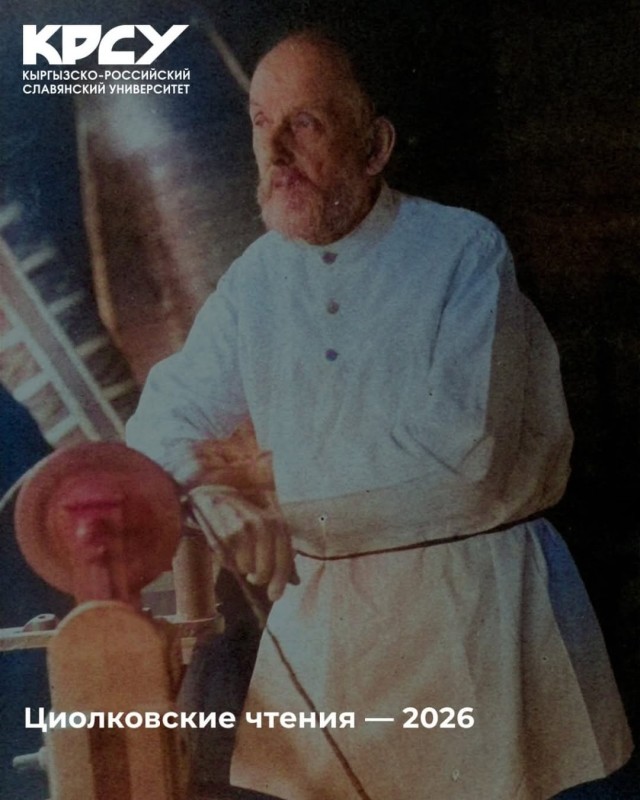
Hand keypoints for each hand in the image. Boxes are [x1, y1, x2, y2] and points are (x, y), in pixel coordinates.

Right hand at [187, 485, 292, 601]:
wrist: (212, 494)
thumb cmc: (244, 513)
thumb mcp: (267, 525)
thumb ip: (282, 552)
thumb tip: (296, 582)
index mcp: (276, 520)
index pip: (285, 556)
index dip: (281, 579)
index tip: (275, 595)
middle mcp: (260, 524)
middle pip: (265, 568)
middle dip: (260, 578)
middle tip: (254, 577)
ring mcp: (240, 530)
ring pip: (246, 568)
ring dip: (243, 568)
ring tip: (239, 554)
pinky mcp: (222, 536)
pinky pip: (229, 563)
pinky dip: (229, 562)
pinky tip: (227, 549)